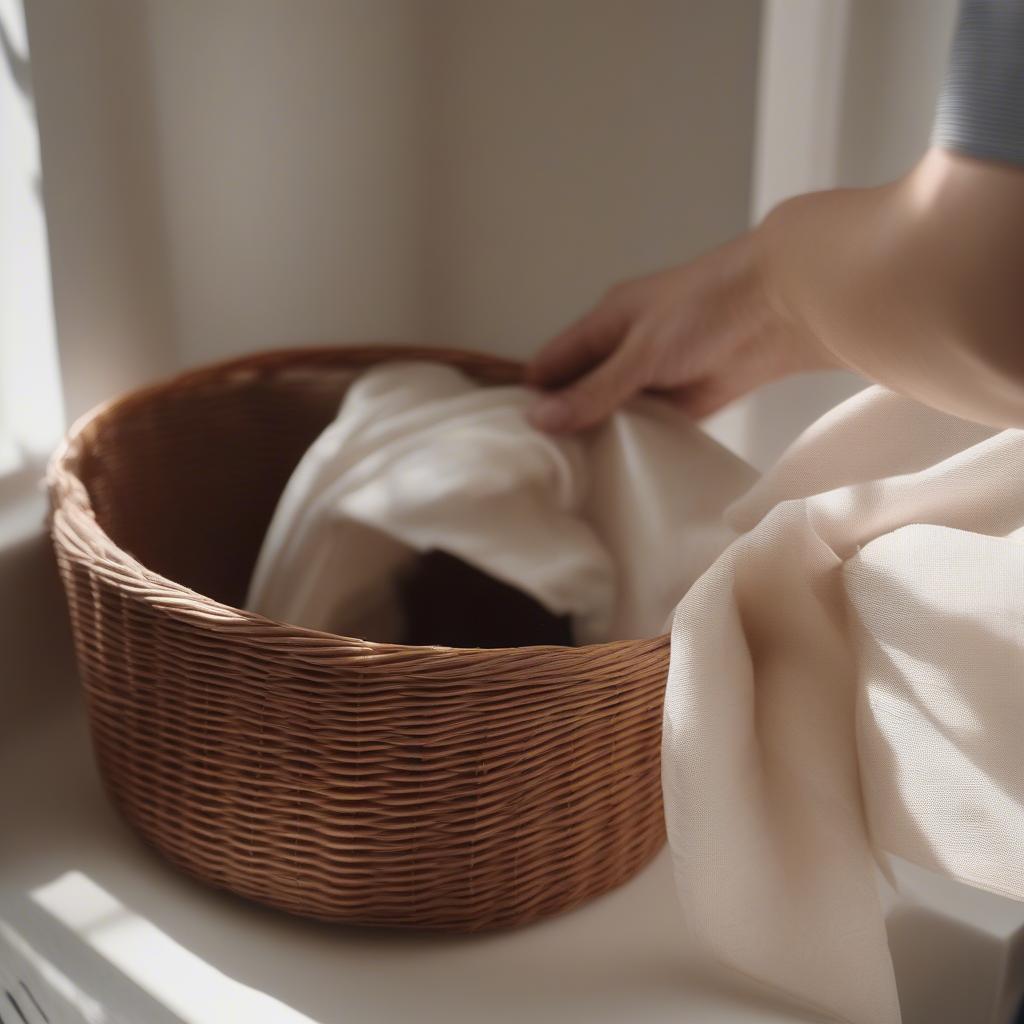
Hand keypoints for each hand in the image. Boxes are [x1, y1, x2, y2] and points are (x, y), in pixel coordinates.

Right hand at [529, 147, 1023, 433]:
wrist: (782, 304)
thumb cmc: (704, 311)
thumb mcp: (639, 353)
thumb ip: (593, 391)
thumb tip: (539, 419)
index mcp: (603, 324)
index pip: (551, 363)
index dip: (532, 397)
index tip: (512, 439)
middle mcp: (623, 349)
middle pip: (580, 391)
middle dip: (564, 423)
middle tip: (540, 470)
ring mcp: (655, 376)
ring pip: (615, 412)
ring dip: (602, 438)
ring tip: (575, 481)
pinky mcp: (688, 400)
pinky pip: (652, 426)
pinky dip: (638, 445)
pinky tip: (621, 474)